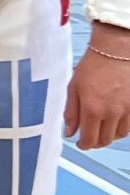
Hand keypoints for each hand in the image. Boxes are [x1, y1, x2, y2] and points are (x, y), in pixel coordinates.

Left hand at [65, 30, 129, 148]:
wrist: (117, 49)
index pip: (89, 140)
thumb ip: (71, 112)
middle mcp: (112, 112)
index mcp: (92, 109)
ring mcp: (127, 110)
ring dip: (108, 135)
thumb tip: (69, 131)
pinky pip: (129, 126)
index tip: (80, 143)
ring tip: (101, 127)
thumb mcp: (74, 87)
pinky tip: (114, 119)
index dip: (83, 145)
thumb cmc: (94, 64)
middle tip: (89, 137)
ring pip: (119, 135)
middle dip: (95, 142)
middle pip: (105, 141)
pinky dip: (121, 127)